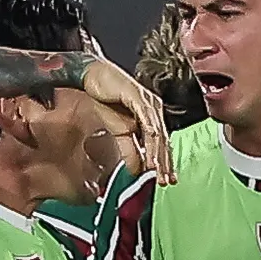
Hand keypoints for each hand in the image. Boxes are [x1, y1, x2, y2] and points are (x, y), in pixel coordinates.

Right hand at [75, 37, 175, 183]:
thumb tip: (137, 171)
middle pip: (163, 140)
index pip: (162, 143)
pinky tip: (150, 153)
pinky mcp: (139, 97)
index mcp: (152, 116)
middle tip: (166, 182)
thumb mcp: (119, 131)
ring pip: (158, 134)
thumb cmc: (106, 99)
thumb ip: (129, 150)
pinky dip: (150, 139)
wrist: (93, 77)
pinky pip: (147, 122)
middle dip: (165, 163)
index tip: (166, 180)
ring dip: (158, 155)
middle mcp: (155, 109)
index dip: (165, 162)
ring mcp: (149, 102)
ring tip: (157, 173)